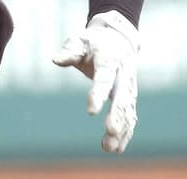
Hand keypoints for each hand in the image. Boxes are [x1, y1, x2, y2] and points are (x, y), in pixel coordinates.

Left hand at [51, 10, 139, 153]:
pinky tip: (117, 147)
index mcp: (110, 59)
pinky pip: (130, 116)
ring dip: (122, 129)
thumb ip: (69, 51)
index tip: (91, 112)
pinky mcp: (130, 97)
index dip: (98, 94)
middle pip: (122, 97)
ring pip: (128, 110)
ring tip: (110, 148)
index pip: (105, 78)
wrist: (118, 39)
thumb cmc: (93, 42)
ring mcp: (129, 87)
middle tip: (110, 132)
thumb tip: (55, 59)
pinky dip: (126, 132)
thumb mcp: (79, 40)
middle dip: (117, 116)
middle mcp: (123, 75)